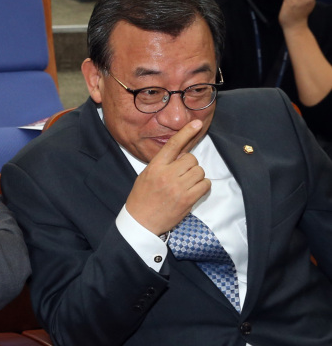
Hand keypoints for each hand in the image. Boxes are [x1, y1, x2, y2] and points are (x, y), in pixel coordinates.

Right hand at [125, 120, 210, 234]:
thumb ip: (162, 164)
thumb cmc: (142, 198)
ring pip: (199, 171)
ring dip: (196, 176)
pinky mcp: (188, 200)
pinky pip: (205, 185)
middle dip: (190, 165)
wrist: (140, 222)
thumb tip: (180, 155)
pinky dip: (202, 186)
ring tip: (185, 185)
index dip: (186, 132)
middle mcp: (167, 175)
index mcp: (155, 167)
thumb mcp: (146, 175)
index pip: (173, 145)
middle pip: (191, 159)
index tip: (196, 123)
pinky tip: (192, 191)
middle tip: (182, 174)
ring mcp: (178, 187)